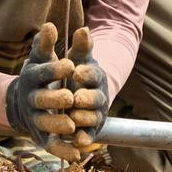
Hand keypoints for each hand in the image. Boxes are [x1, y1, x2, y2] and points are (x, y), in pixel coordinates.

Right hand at [4, 22, 79, 160]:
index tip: (71, 64)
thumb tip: (49, 25)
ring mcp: (36, 119)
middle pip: (41, 100)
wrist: (21, 102)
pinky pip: (51, 146)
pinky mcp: (42, 137)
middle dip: (54, 99)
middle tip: (70, 96)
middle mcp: (31, 100)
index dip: (55, 69)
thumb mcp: (41, 58)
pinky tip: (77, 154)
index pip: (42, 73)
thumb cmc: (39, 75)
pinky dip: (63, 151)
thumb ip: (46, 44)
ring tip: (72, 124)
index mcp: (32, 78)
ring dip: (57, 124)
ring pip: (45, 124)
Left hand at [66, 26, 108, 151]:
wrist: (78, 92)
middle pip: (96, 98)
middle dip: (86, 98)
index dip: (85, 74)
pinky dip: (84, 139)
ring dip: (84, 119)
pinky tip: (76, 142)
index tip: (74, 71)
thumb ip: (80, 45)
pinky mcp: (90, 130)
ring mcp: (96, 114)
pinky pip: (89, 136)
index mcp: (95, 76)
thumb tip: (84, 29)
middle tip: (74, 98)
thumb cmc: (75, 71)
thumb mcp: (76, 57)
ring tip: (73, 118)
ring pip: (93, 118)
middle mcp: (99, 96)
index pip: (93, 74)